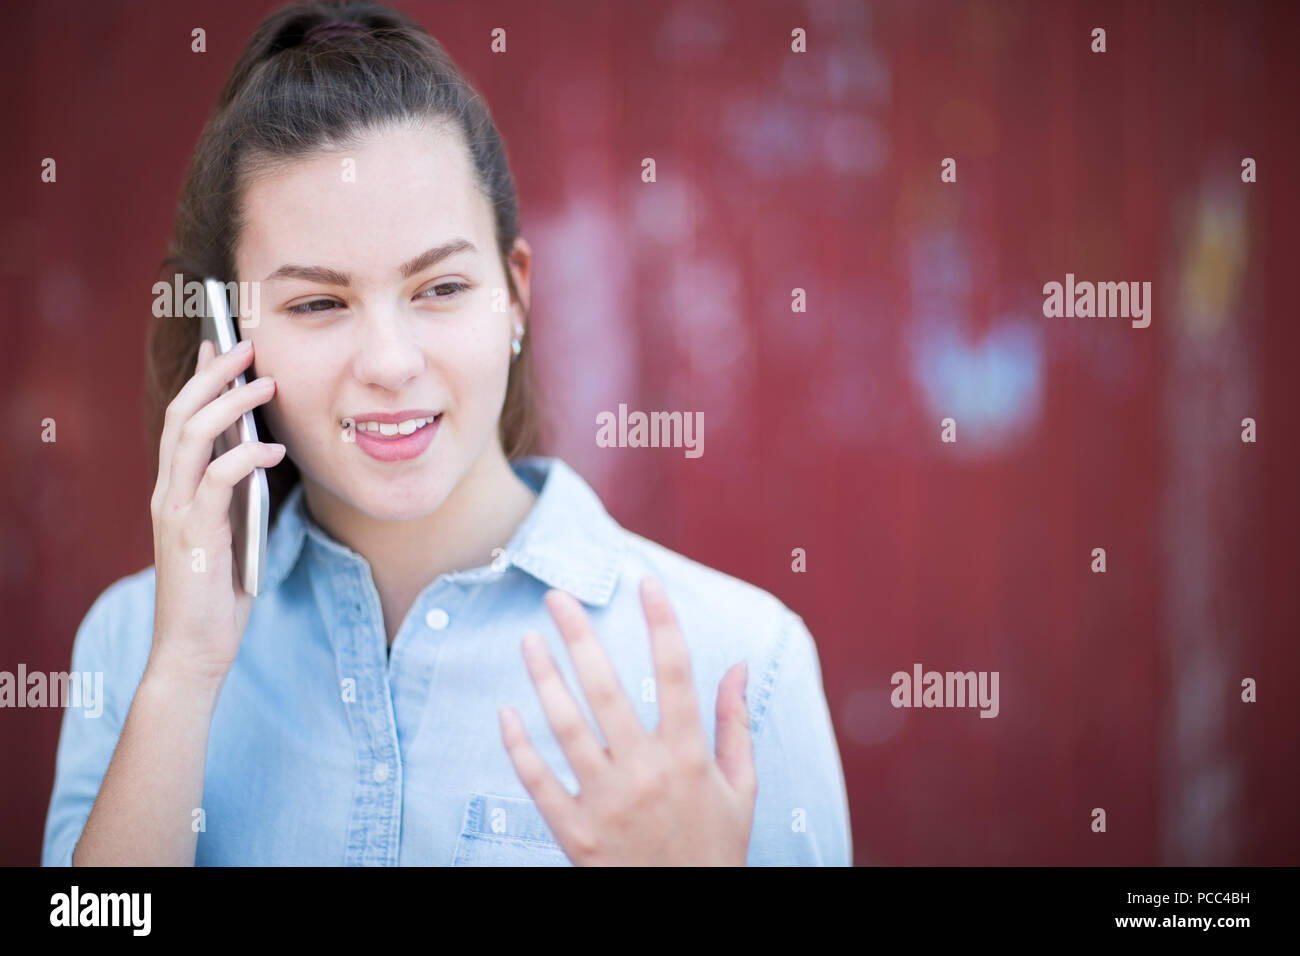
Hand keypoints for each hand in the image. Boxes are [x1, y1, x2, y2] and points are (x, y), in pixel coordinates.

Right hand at [149, 337, 284, 686]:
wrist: (194, 649)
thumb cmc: (218, 593)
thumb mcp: (231, 532)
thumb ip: (237, 496)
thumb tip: (264, 454)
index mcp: (175, 491)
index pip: (182, 420)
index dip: (200, 380)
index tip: (221, 345)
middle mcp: (168, 494)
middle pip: (183, 415)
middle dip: (214, 375)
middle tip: (246, 346)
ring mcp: (176, 512)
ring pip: (194, 437)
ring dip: (231, 404)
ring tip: (266, 383)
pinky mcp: (195, 534)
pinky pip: (218, 481)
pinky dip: (246, 457)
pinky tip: (273, 450)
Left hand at [498, 575, 756, 864]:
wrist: (690, 915)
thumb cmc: (716, 848)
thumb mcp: (741, 787)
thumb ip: (737, 724)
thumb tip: (740, 666)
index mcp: (689, 755)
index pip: (676, 674)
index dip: (662, 623)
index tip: (645, 583)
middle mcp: (647, 772)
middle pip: (607, 689)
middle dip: (580, 637)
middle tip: (557, 598)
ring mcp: (608, 803)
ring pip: (566, 727)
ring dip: (543, 679)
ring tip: (529, 642)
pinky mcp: (577, 833)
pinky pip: (539, 782)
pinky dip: (519, 747)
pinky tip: (507, 713)